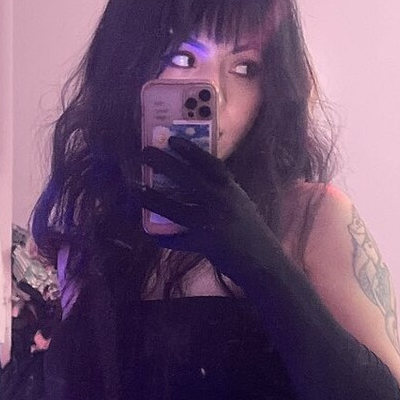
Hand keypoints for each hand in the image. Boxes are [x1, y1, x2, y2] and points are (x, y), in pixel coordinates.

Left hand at [130, 136, 284, 285]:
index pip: (208, 162)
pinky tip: (152, 233)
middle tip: (145, 153)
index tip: (172, 139)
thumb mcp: (238, 201)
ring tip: (137, 191)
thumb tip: (190, 174)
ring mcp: (211, 223)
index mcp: (230, 188)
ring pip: (174, 209)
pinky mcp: (203, 244)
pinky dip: (163, 237)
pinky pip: (176, 239)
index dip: (190, 149)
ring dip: (153, 199)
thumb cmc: (248, 227)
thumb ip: (219, 188)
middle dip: (163, 163)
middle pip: (187, 177)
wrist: (262, 260)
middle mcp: (220, 201)